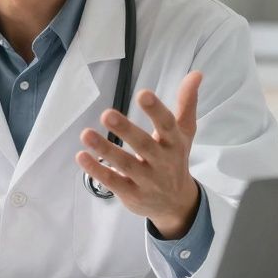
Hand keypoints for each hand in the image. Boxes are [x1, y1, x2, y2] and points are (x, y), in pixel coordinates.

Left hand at [75, 71, 203, 238]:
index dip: (156, 110)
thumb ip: (186, 103)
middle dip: (126, 130)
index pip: (167, 125)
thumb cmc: (175, 158)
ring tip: (85, 134)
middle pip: (144, 145)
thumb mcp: (184, 132)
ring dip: (104, 149)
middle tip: (106, 114)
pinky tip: (81, 155)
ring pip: (124, 164)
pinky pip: (112, 182)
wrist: (177, 204)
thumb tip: (196, 73)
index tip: (142, 93)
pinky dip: (96, 170)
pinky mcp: (131, 194)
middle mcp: (162, 162)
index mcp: (174, 143)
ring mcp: (146, 180)